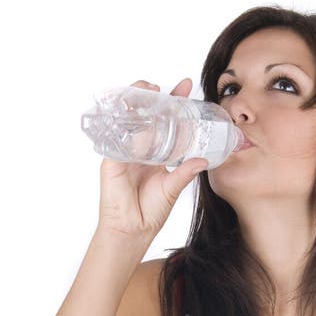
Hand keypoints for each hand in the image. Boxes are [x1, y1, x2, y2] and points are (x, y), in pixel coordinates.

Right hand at [98, 78, 208, 238]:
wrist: (133, 230)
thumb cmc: (151, 211)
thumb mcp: (172, 188)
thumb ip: (185, 172)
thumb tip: (203, 160)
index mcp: (157, 153)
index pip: (167, 122)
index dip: (175, 103)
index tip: (187, 87)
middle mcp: (140, 148)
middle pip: (147, 115)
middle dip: (155, 97)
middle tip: (166, 85)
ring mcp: (125, 151)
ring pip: (129, 119)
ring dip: (136, 101)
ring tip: (147, 87)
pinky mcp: (112, 158)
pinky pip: (116, 135)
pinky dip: (120, 121)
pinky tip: (127, 108)